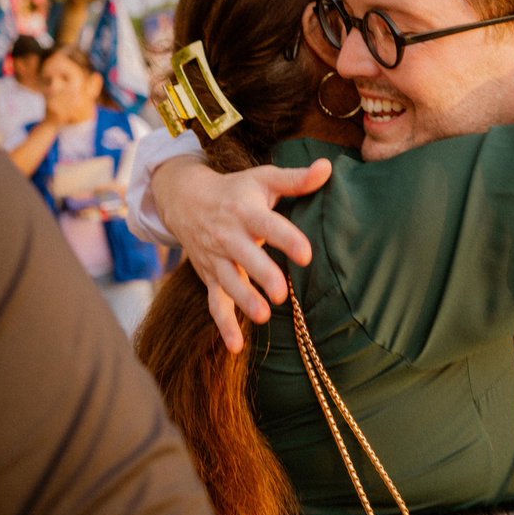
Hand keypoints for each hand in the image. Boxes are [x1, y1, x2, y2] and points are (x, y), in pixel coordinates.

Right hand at [152, 157, 331, 350]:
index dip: (286, 239)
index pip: (267, 225)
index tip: (306, 254)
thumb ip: (296, 179)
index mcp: (245, 212)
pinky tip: (236, 347)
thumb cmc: (235, 190)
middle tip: (280, 294)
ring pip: (228, 283)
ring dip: (243, 300)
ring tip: (263, 317)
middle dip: (261, 275)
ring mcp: (217, 259)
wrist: (185, 200)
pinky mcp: (210, 277)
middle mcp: (228, 237)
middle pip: (245, 258)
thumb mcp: (263, 179)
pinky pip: (214, 303)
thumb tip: (328, 167)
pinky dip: (223, 326)